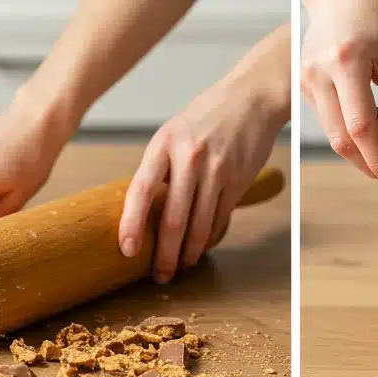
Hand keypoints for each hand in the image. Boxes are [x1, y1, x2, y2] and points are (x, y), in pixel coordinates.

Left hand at [119, 29, 288, 283]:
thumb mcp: (174, 134)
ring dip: (189, 254)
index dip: (132, 223)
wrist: (250, 100)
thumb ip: (161, 170)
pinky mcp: (237, 182)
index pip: (141, 189)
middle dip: (165, 254)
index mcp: (164, 144)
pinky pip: (219, 221)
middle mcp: (189, 157)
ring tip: (181, 267)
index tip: (127, 250)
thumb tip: (146, 213)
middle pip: (173, 219)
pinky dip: (208, 239)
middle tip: (159, 275)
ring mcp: (215, 170)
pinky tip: (201, 247)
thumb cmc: (206, 120)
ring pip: (199, 226)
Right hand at [301, 0, 377, 188]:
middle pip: (343, 141)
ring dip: (363, 149)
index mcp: (346, 60)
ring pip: (334, 138)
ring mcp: (307, 82)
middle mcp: (320, 73)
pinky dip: (353, 134)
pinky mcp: (304, 90)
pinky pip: (330, 126)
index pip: (361, 127)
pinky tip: (368, 120)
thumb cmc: (373, 17)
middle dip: (370, 164)